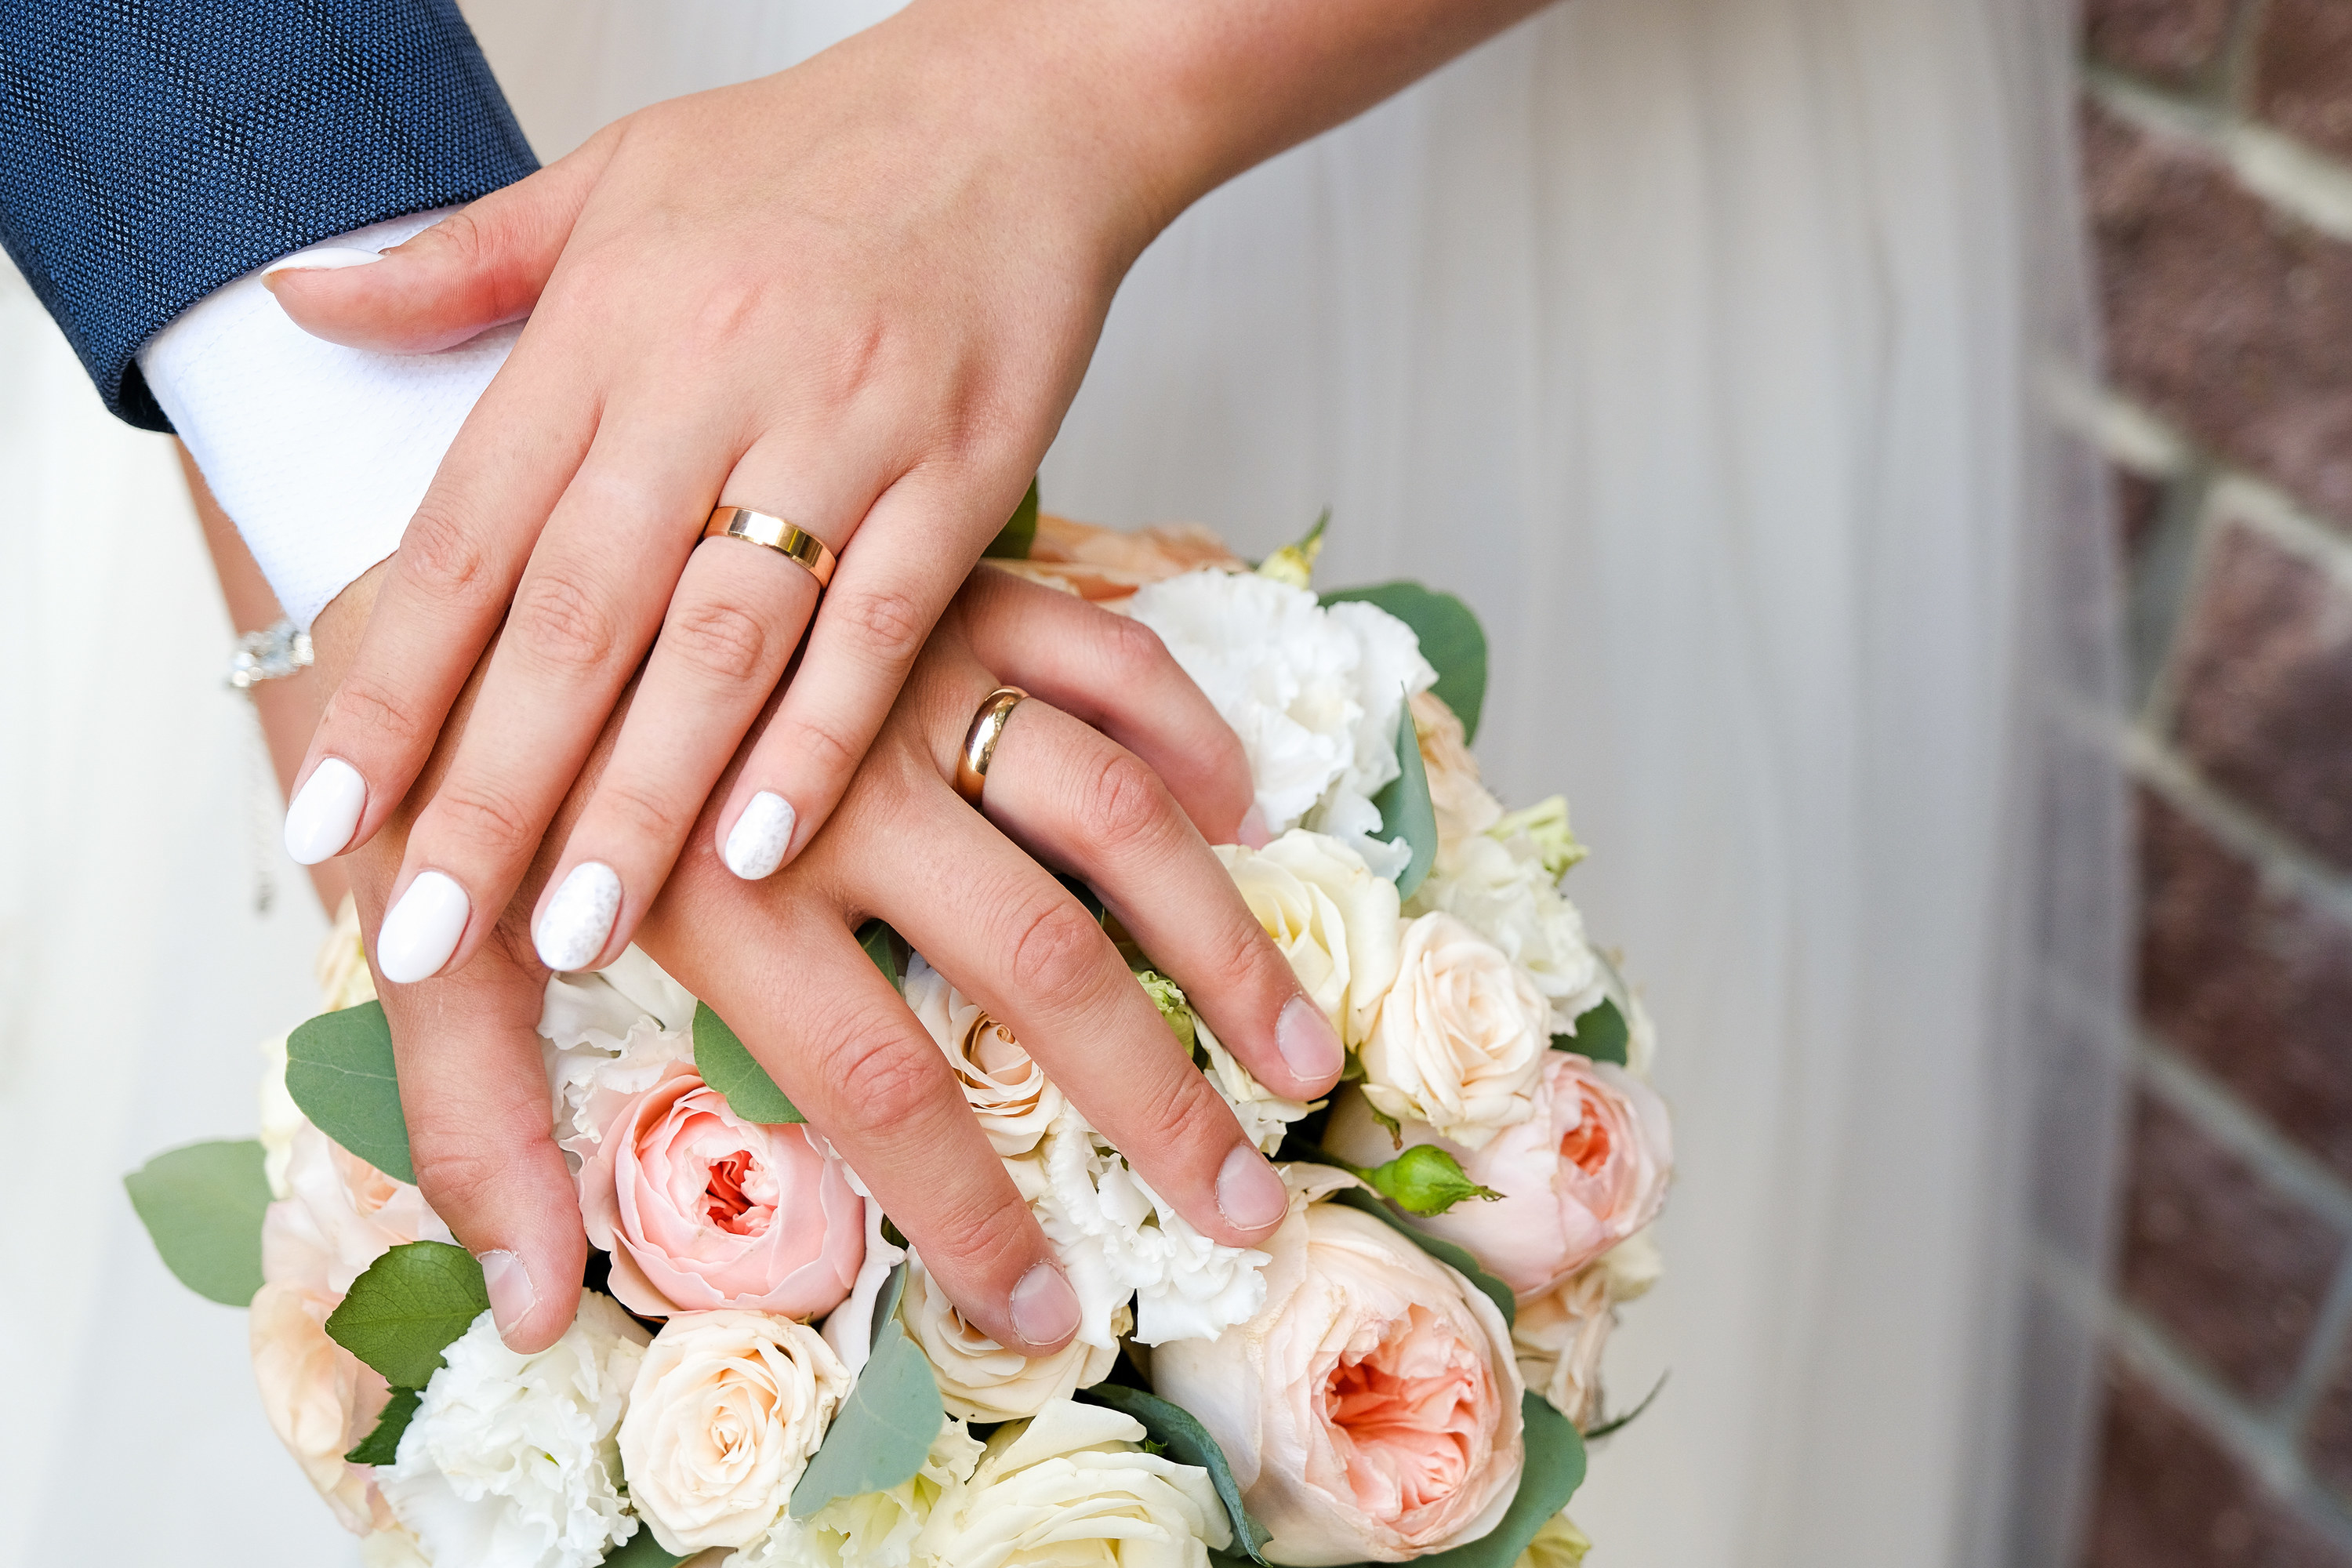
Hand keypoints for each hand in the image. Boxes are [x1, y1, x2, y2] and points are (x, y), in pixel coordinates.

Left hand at [269, 1, 1174, 988]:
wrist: (1019, 104)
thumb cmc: (812, 154)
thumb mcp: (612, 177)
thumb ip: (458, 263)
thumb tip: (301, 301)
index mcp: (607, 325)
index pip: (470, 537)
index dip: (396, 688)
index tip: (331, 821)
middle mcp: (711, 381)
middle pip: (579, 618)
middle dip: (496, 790)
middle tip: (427, 933)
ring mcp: (844, 430)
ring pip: (723, 641)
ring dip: (644, 798)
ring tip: (578, 931)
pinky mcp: (964, 471)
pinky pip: (884, 625)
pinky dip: (821, 739)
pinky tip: (764, 847)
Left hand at [316, 564, 1344, 1351]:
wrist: (424, 525)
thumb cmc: (433, 760)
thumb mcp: (413, 944)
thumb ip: (465, 1123)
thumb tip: (524, 1306)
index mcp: (715, 881)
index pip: (878, 1081)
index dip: (967, 1214)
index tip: (1043, 1307)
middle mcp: (837, 778)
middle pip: (1042, 957)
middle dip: (1157, 1098)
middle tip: (1243, 1204)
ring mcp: (904, 669)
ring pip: (1112, 807)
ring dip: (1221, 939)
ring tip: (1297, 1057)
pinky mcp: (937, 580)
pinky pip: (1103, 649)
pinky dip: (1187, 728)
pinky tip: (1242, 811)